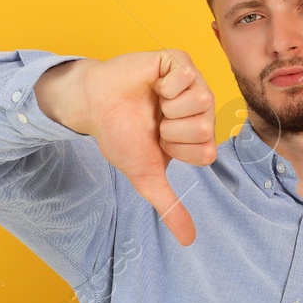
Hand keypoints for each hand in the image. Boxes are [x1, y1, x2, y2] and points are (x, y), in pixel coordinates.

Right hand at [35, 50, 216, 245]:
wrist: (94, 107)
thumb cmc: (120, 136)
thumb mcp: (147, 177)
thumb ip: (170, 207)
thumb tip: (189, 241)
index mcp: (200, 133)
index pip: (208, 153)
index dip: (177, 152)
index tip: (159, 143)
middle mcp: (202, 107)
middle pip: (205, 128)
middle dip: (170, 131)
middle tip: (153, 121)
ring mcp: (193, 81)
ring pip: (201, 102)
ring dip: (167, 109)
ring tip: (153, 103)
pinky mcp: (179, 61)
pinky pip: (186, 77)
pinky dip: (163, 86)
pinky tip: (152, 85)